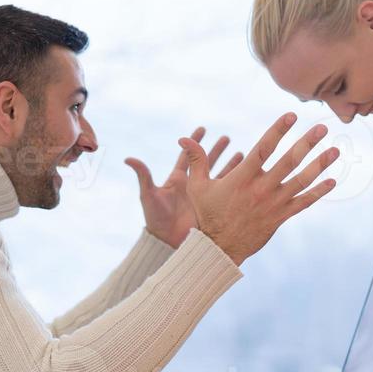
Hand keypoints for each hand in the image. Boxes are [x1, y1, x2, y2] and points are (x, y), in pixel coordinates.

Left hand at [125, 127, 240, 248]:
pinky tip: (245, 174)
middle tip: (226, 137)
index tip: (203, 129)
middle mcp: (192, 185)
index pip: (188, 156)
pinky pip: (226, 190)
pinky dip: (234, 181)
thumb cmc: (156, 219)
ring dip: (229, 163)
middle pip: (206, 162)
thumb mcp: (149, 195)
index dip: (194, 142)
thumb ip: (143, 175)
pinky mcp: (212, 206)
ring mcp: (203, 195)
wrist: (168, 242)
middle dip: (216, 149)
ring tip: (241, 153)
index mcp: (177, 179)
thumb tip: (127, 158)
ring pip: (219, 175)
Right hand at [180, 113, 337, 264]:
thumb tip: (184, 138)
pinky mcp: (281, 216)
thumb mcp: (198, 186)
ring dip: (320, 164)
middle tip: (322, 128)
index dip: (278, 131)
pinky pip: (304, 202)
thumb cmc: (208, 214)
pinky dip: (318, 192)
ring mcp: (273, 203)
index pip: (264, 149)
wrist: (219, 248)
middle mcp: (261, 189)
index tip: (291, 116)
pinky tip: (332, 180)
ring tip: (335, 150)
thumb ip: (196, 160)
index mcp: (242, 178)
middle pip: (289, 162)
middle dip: (307, 143)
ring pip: (301, 181)